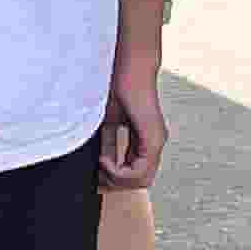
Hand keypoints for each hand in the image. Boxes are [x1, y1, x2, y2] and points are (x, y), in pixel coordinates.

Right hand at [102, 56, 169, 184]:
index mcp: (143, 141)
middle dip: (114, 183)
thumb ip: (106, 144)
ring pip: (141, 181)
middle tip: (96, 175)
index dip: (113, 179)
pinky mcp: (153, 139)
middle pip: (138, 182)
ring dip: (116, 179)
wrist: (127, 66)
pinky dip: (119, 172)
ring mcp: (156, 142)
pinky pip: (141, 172)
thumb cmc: (116, 86)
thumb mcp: (106, 123)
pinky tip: (105, 160)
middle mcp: (153, 144)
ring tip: (100, 164)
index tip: (95, 174)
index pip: (133, 174)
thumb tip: (97, 165)